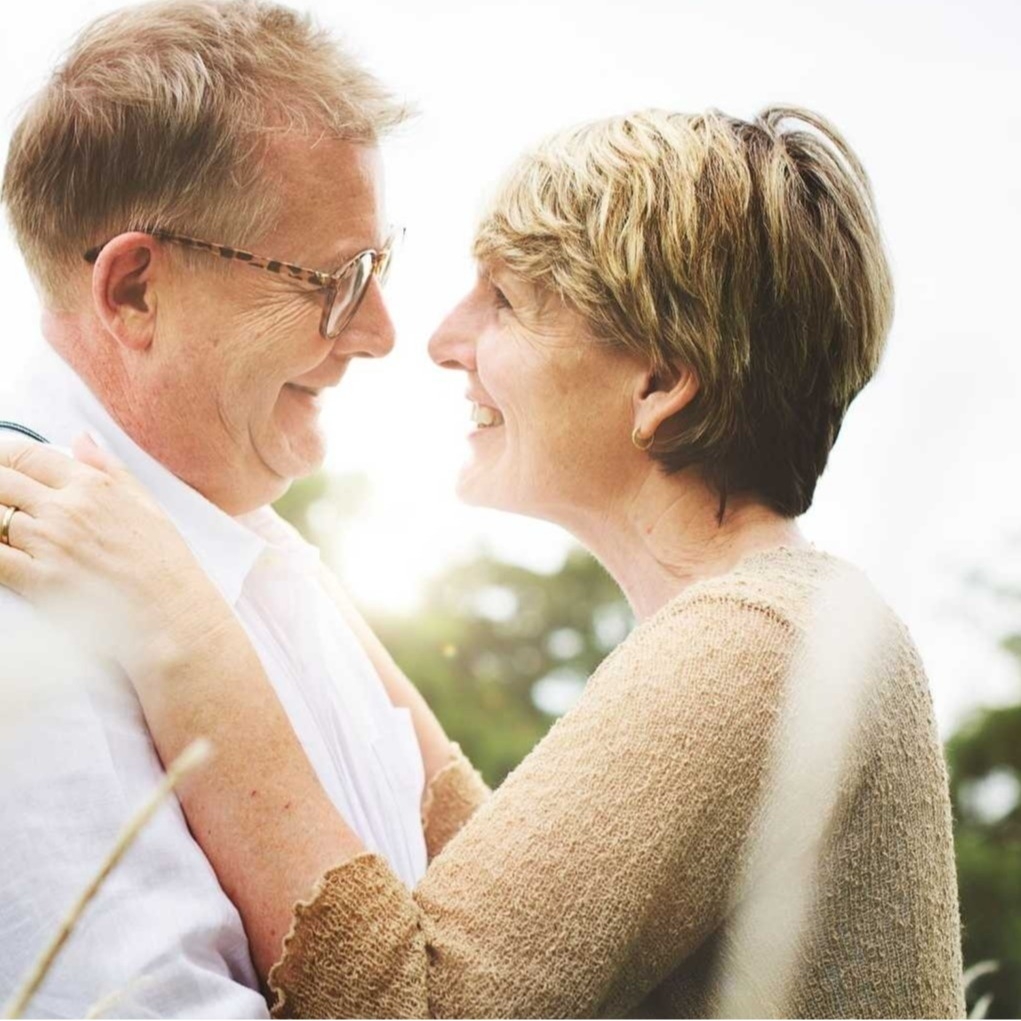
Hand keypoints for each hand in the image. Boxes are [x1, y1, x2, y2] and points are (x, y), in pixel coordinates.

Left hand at [0, 433, 235, 673]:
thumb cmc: (165, 564)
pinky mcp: (39, 580)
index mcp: (93, 485)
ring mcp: (51, 543)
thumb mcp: (146, 503)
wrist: (173, 614)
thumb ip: (109, 467)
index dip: (2, 457)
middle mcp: (67, 508)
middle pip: (0, 481)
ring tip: (9, 533)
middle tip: (4, 502)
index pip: (25, 454)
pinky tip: (3, 553)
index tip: (1, 468)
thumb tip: (81, 439)